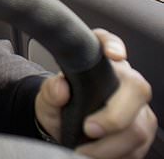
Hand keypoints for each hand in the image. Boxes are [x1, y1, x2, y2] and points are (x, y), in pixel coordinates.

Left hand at [35, 28, 156, 157]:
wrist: (63, 127)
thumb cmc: (60, 105)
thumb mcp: (47, 98)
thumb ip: (50, 91)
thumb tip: (60, 87)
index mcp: (99, 63)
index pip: (107, 41)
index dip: (113, 43)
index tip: (113, 54)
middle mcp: (124, 80)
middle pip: (136, 89)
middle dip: (115, 115)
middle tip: (90, 128)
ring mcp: (138, 107)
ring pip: (139, 126)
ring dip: (110, 145)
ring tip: (85, 150)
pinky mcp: (141, 131)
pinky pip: (138, 147)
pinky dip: (115, 155)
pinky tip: (96, 154)